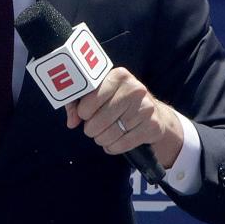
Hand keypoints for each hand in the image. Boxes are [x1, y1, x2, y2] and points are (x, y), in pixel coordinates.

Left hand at [64, 67, 183, 167]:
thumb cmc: (116, 102)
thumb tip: (72, 122)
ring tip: (102, 136)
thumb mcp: (98, 95)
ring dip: (102, 139)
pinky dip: (113, 147)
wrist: (152, 113)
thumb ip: (77, 104)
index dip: (83, 111)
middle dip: (91, 129)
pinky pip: (123, 144)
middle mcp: (135, 89)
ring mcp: (146, 107)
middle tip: (92, 129)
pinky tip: (113, 143)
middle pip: (100, 119)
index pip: (91, 99)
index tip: (84, 114)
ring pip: (111, 133)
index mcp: (119, 76)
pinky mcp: (152, 125)